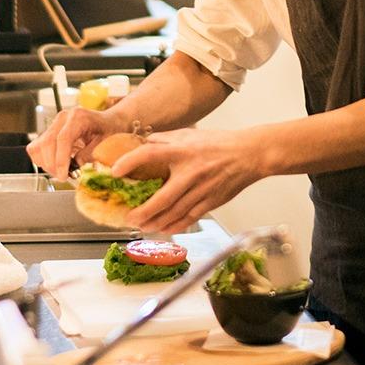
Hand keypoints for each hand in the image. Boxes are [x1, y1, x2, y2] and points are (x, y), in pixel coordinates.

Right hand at [26, 105, 118, 178]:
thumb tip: (76, 165)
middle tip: (64, 177)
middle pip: (48, 142)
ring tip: (61, 172)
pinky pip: (37, 147)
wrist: (108, 120)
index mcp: (79, 117)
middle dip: (53, 165)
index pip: (63, 138)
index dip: (61, 159)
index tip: (63, 175)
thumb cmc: (109, 130)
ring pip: (39, 146)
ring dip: (47, 164)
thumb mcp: (106, 143)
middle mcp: (63, 117)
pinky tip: (56, 165)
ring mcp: (54, 123)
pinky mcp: (50, 131)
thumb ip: (90, 153)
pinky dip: (42, 159)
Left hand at [112, 127, 267, 236]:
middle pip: (162, 198)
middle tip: (128, 217)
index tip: (115, 171)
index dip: (130, 162)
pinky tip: (163, 229)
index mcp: (183, 150)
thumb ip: (166, 139)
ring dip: (155, 222)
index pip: (151, 154)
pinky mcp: (211, 202)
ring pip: (174, 213)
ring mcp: (202, 190)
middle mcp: (191, 172)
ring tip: (141, 226)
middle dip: (143, 211)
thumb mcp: (190, 134)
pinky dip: (174, 226)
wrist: (249, 154)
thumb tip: (143, 144)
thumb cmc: (218, 143)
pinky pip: (189, 218)